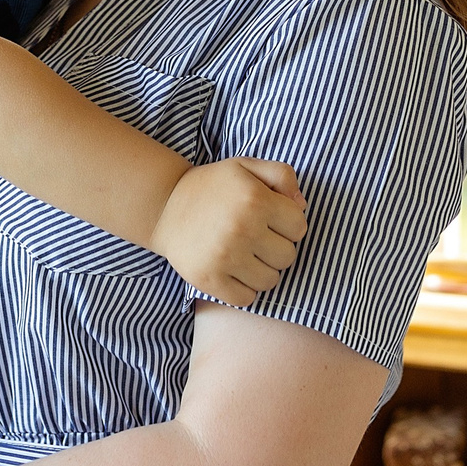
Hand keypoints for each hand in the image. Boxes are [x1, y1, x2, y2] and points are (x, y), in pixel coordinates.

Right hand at [149, 156, 305, 306]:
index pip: (299, 228)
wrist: (163, 206)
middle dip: (276, 248)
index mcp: (255, 199)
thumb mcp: (246, 166)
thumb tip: (302, 205)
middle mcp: (242, 228)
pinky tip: (233, 271)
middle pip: (287, 257)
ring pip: (270, 281)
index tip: (270, 220)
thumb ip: (282, 175)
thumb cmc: (212, 187)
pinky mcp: (209, 279)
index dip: (288, 224)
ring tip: (244, 254)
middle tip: (256, 238)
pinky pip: (247, 299)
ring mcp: (225, 257)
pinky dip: (244, 289)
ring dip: (262, 270)